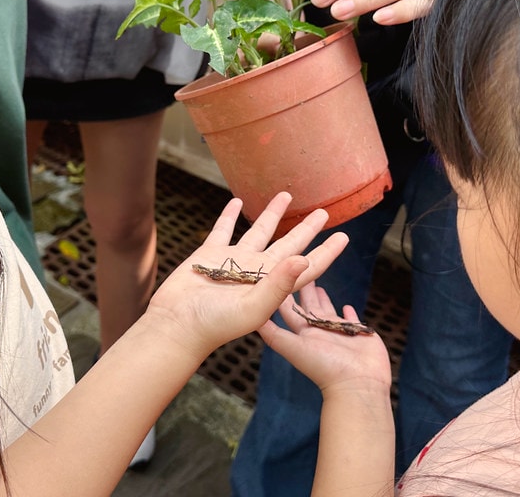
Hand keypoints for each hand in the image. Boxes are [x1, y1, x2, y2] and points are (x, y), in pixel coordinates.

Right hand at [145, 192, 347, 359]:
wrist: (176, 324)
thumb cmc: (215, 324)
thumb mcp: (252, 308)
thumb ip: (278, 284)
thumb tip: (304, 259)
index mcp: (272, 285)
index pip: (307, 266)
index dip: (326, 252)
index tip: (343, 236)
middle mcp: (256, 271)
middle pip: (288, 244)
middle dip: (306, 229)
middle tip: (323, 212)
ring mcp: (233, 262)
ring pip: (258, 231)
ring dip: (272, 214)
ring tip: (286, 196)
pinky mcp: (208, 255)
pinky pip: (223, 230)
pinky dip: (230, 215)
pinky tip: (237, 202)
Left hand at [259, 284, 390, 395]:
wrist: (358, 385)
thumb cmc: (325, 368)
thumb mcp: (294, 348)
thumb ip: (274, 334)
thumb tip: (251, 322)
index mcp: (303, 333)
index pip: (289, 308)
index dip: (283, 292)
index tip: (277, 273)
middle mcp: (318, 331)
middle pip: (308, 305)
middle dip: (302, 288)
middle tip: (298, 269)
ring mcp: (337, 332)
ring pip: (327, 310)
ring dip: (322, 298)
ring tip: (318, 285)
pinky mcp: (357, 332)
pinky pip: (351, 319)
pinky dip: (348, 312)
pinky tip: (347, 305)